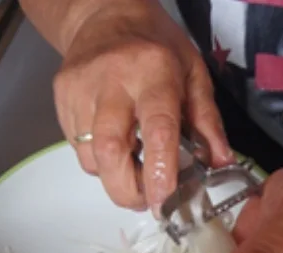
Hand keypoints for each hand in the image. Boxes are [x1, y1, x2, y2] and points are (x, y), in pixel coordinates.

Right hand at [53, 0, 232, 209]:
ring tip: (134, 170)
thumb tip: (220, 162)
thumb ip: (208, 120)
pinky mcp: (62, 96)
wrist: (104, 14)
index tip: (165, 203)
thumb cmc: (157, 46)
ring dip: (113, 177)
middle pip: (110, 151)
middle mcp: (113, 80)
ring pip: (90, 156)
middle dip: (127, 189)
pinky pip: (78, 147)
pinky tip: (116, 147)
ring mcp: (80, 88)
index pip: (157, 130)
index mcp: (154, 72)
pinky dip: (98, 161)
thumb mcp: (194, 73)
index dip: (160, 174)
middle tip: (146, 201)